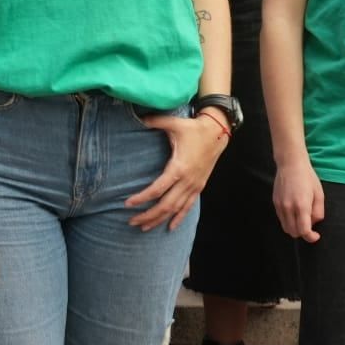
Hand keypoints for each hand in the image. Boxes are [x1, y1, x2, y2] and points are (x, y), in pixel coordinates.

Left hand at [126, 111, 225, 230]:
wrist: (217, 133)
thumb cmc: (193, 128)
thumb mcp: (174, 123)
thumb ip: (155, 121)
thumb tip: (139, 118)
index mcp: (179, 168)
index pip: (157, 189)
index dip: (142, 198)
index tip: (127, 203)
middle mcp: (187, 181)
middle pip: (165, 205)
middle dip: (148, 215)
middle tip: (131, 221)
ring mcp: (194, 186)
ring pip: (176, 209)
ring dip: (160, 219)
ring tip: (144, 227)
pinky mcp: (199, 187)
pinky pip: (188, 207)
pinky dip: (179, 218)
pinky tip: (170, 227)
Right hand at [273, 158, 323, 241]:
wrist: (290, 164)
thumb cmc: (308, 178)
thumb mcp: (320, 195)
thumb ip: (318, 212)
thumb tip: (313, 223)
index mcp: (302, 206)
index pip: (304, 231)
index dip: (311, 237)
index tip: (316, 235)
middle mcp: (288, 208)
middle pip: (294, 232)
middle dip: (303, 233)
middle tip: (310, 226)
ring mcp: (280, 205)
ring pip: (286, 228)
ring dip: (295, 228)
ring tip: (301, 218)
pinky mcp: (275, 202)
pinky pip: (281, 219)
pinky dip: (288, 221)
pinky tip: (294, 212)